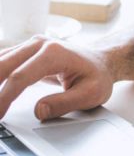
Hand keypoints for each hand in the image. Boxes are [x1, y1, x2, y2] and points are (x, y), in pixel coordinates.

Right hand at [0, 36, 114, 120]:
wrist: (102, 62)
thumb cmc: (98, 76)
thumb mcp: (91, 94)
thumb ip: (65, 103)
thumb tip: (38, 111)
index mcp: (55, 53)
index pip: (20, 77)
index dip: (5, 98)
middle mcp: (39, 44)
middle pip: (3, 65)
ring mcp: (30, 45)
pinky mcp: (25, 51)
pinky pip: (2, 62)